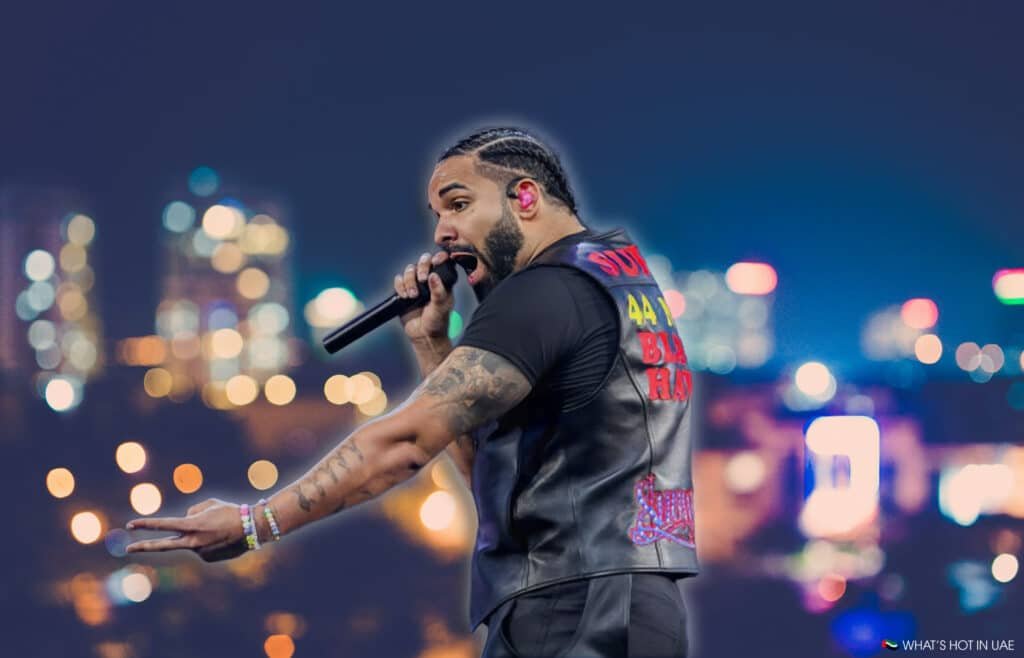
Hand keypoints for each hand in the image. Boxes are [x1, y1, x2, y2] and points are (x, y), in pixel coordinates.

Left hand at [124, 498, 249, 562]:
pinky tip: (223, 539)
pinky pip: (202, 549)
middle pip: (163, 545)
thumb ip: (192, 512)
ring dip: (201, 536)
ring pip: (191, 541)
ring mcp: (200, 552)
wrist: (253, 528)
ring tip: (220, 530)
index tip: (130, 525)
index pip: (163, 525)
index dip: (145, 524)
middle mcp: (193, 541)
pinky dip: (209, 543)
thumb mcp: (209, 505)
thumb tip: (183, 523)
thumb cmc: (231, 512)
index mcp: (192, 525)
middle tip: (127, 549)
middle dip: (144, 546)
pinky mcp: (208, 559)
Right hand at [393, 251, 453, 343]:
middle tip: (422, 279)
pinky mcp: (404, 291)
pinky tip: (405, 297)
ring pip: (409, 269)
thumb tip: (433, 276)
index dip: (439, 257)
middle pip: (424, 261)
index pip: (442, 262)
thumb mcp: (441, 308)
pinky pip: (398, 280)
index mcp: (443, 281)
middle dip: (421, 267)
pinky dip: (400, 286)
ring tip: (413, 296)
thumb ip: (438, 292)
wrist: (423, 335)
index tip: (436, 261)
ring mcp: (416, 284)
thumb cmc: (437, 322)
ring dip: (409, 280)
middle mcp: (429, 280)